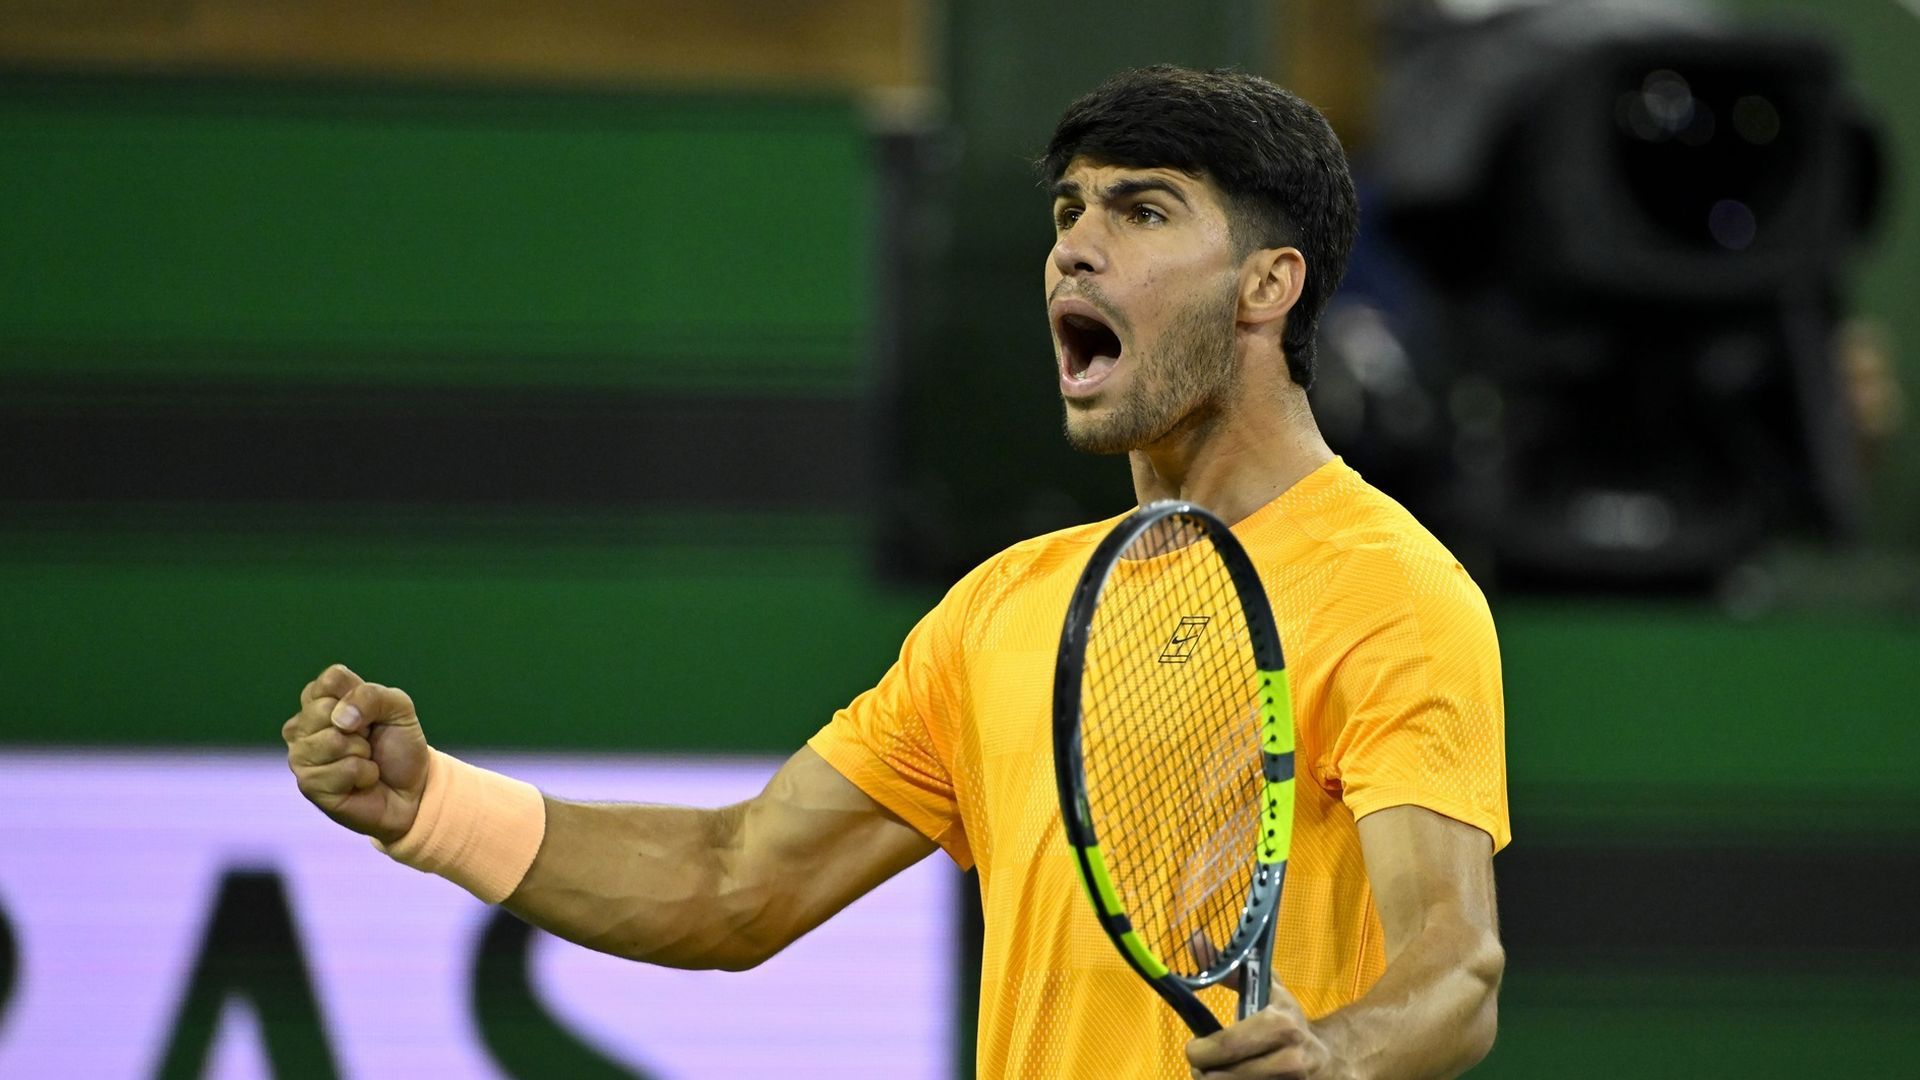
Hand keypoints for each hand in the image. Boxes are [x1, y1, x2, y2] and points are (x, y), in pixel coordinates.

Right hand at [282, 663, 430, 844]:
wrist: (411, 791)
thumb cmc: (399, 746)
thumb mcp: (399, 709)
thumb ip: (372, 696)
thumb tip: (340, 718)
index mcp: (321, 699)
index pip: (331, 679)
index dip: (360, 696)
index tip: (372, 715)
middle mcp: (303, 725)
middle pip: (324, 709)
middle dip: (361, 727)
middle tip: (368, 741)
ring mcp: (301, 755)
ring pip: (332, 741)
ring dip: (362, 752)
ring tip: (363, 760)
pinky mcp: (309, 784)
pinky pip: (344, 769)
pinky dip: (365, 774)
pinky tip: (361, 781)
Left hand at [1186, 976, 1350, 1079]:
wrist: (1332, 1057)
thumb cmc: (1288, 1018)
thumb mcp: (1266, 987)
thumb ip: (1229, 967)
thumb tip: (1193, 939)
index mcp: (1280, 1025)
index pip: (1225, 1046)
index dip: (1199, 1051)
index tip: (1195, 1047)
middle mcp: (1289, 1060)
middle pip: (1222, 1077)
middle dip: (1204, 1071)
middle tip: (1204, 1064)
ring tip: (1219, 1071)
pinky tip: (1238, 1078)